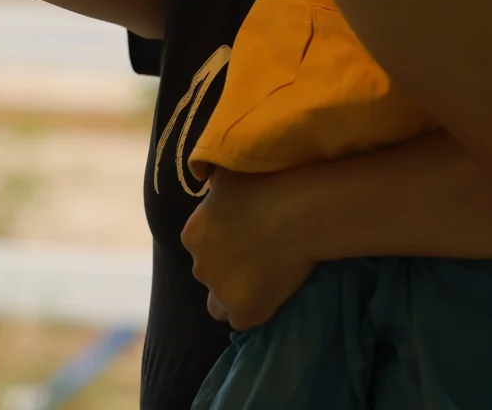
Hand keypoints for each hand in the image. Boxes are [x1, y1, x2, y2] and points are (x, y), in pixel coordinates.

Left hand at [181, 168, 315, 328]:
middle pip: (210, 271)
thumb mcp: (228, 172)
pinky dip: (257, 307)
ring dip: (236, 292)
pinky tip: (275, 290)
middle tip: (260, 250)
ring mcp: (220, 292)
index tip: (247, 230)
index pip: (200, 244)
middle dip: (229, 264)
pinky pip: (245, 319)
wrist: (298, 211)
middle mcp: (199, 265)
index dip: (223, 238)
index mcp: (193, 233)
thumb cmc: (266, 183)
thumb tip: (207, 180)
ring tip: (264, 276)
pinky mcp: (244, 313)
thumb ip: (212, 182)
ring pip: (220, 303)